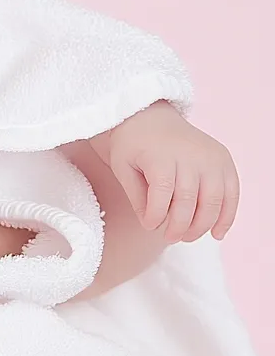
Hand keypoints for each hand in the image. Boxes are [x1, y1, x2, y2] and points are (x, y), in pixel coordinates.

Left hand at [89, 101, 239, 242]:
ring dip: (202, 225)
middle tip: (168, 237)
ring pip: (213, 200)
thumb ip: (137, 197)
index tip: (149, 226)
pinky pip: (231, 192)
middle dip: (179, 226)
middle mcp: (190, 156)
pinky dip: (227, 215)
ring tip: (186, 237)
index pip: (163, 193)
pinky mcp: (223, 160)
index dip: (156, 216)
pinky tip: (217, 233)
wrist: (150, 118)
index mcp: (162, 156)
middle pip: (190, 200)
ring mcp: (210, 158)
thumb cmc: (133, 145)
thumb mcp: (123, 168)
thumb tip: (151, 224)